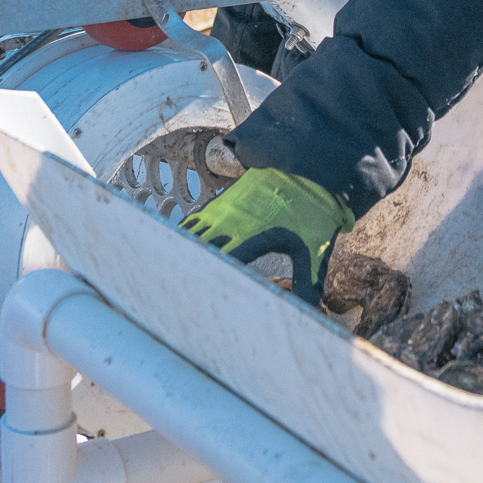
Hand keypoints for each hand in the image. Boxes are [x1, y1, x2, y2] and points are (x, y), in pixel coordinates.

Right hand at [179, 167, 354, 304]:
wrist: (306, 170)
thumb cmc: (311, 213)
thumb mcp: (314, 250)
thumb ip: (308, 283)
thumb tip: (310, 313)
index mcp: (251, 236)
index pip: (221, 265)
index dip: (207, 283)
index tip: (196, 302)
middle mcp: (229, 223)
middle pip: (197, 252)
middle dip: (186, 275)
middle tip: (175, 298)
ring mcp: (220, 211)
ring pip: (189, 237)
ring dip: (181, 256)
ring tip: (169, 280)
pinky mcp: (218, 204)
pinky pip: (191, 223)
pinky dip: (183, 239)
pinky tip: (178, 255)